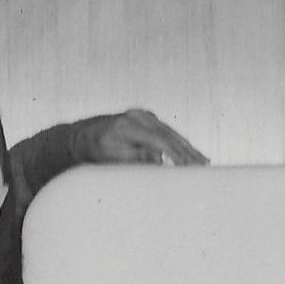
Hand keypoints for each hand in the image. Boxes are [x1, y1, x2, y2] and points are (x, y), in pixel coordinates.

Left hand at [79, 109, 205, 168]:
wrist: (80, 136)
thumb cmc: (92, 150)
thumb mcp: (109, 157)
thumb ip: (135, 157)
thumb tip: (160, 159)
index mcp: (129, 125)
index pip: (160, 140)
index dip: (177, 155)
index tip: (189, 168)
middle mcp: (138, 116)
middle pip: (169, 135)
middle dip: (188, 152)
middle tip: (204, 167)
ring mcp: (143, 115)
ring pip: (171, 132)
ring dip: (188, 147)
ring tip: (204, 161)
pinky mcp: (146, 118)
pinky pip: (167, 131)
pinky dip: (179, 142)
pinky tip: (191, 151)